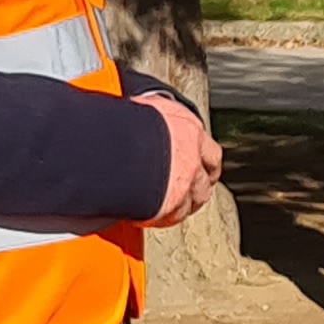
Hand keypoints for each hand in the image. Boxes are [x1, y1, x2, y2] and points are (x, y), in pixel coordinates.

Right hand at [137, 91, 223, 227]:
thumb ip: (152, 115)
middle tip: (188, 190)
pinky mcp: (170, 206)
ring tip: (170, 206)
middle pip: (206, 178)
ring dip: (184, 204)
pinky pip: (173, 216)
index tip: (199, 165)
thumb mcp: (144, 106)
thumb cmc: (124, 121)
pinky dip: (164, 217)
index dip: (204, 161)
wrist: (115, 146)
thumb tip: (139, 109)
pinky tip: (152, 214)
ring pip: (194, 200)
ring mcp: (185, 183)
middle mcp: (193, 157)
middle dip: (199, 185)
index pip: (209, 150)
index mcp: (188, 129)